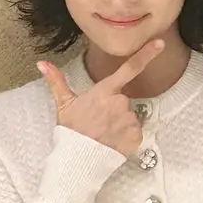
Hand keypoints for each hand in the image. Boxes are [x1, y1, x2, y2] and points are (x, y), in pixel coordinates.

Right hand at [37, 39, 163, 156]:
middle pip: (124, 100)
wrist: (78, 159)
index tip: (160, 43)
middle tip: (98, 120)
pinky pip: (135, 132)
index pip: (129, 69)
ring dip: (120, 123)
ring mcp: (130, 120)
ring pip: (130, 117)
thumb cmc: (71, 131)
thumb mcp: (63, 104)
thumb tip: (42, 63)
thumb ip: (56, 81)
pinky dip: (126, 136)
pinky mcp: (136, 136)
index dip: (146, 54)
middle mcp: (121, 103)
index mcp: (105, 91)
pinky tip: (113, 140)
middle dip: (114, 109)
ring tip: (104, 132)